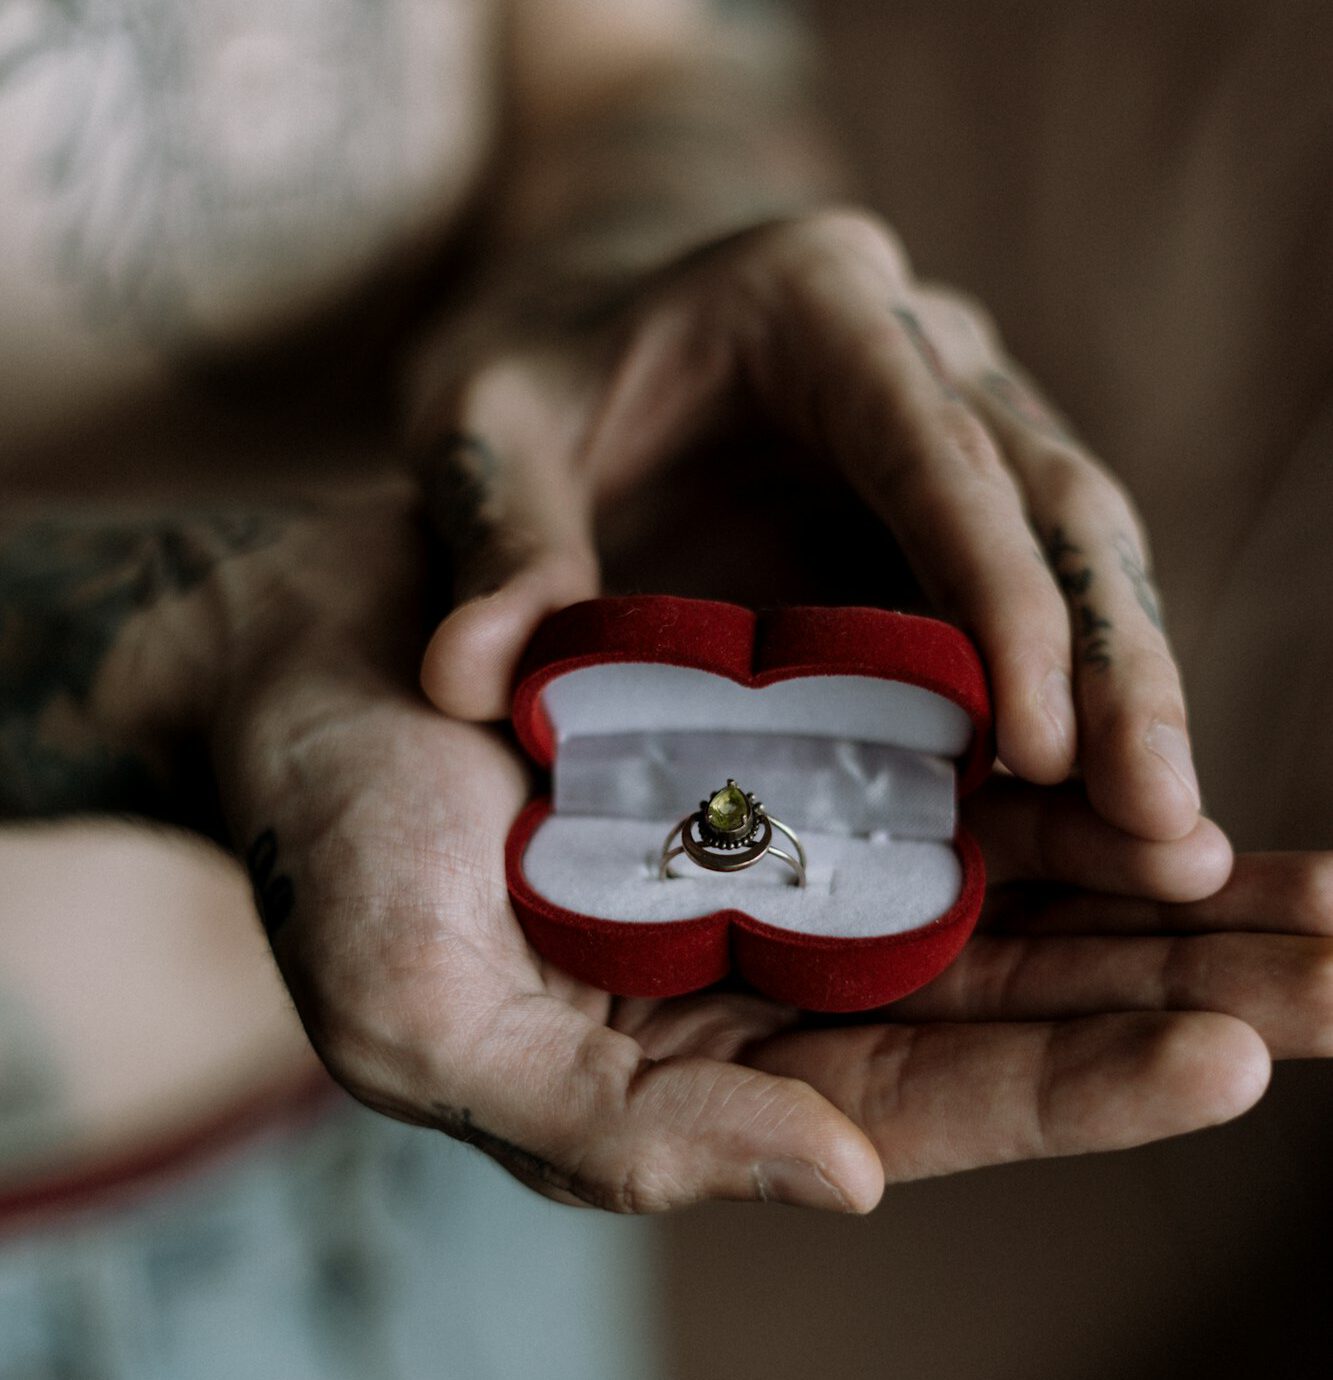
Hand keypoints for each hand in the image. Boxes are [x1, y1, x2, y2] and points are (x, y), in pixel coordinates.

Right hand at [212, 497, 1326, 1210]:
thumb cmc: (326, 857)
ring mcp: (784, 854)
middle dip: (1183, 998)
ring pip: (1007, 891)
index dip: (1078, 1090)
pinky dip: (1053, 775)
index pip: (923, 1103)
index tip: (1236, 1052)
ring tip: (1317, 891)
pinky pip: (943, 768)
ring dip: (1158, 892)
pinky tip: (1156, 766)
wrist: (296, 688)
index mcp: (699, 1073)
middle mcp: (767, 973)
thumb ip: (623, 1139)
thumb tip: (849, 1186)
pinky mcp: (780, 746)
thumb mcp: (426, 1026)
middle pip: (1009, 1008)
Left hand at [411, 210, 1200, 842]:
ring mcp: (953, 421)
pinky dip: (1067, 695)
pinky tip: (1094, 805)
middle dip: (1115, 662)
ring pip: (1078, 550)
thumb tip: (464, 680)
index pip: (937, 451)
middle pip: (1055, 502)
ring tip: (1169, 833)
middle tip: (1167, 818)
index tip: (1036, 743)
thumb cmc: (534, 377)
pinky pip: (1032, 593)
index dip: (998, 594)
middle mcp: (919, 348)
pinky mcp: (948, 503)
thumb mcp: (487, 430)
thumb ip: (495, 540)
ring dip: (1125, 689)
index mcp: (815, 303)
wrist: (580, 338)